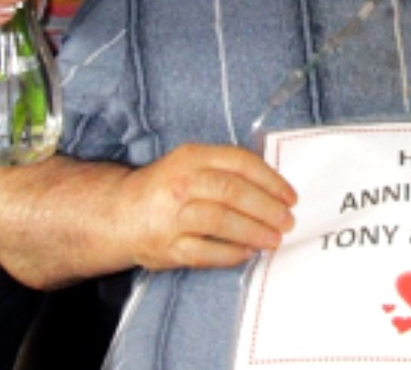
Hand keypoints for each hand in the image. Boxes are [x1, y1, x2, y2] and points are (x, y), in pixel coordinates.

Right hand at [117, 144, 296, 270]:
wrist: (120, 212)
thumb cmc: (167, 186)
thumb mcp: (191, 163)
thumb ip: (225, 168)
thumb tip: (272, 187)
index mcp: (192, 157)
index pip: (238, 162)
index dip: (269, 179)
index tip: (289, 195)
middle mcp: (182, 183)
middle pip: (232, 192)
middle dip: (266, 208)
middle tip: (287, 220)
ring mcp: (173, 217)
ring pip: (220, 222)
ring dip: (253, 231)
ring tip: (274, 239)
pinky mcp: (168, 248)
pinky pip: (206, 253)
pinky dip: (231, 254)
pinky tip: (248, 252)